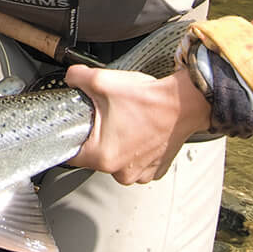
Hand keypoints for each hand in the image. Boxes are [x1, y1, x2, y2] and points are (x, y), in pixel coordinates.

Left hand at [64, 64, 210, 184]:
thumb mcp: (101, 80)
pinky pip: (134, 161)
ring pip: (115, 159)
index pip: (70, 153)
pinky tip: (139, 131)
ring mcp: (140, 173)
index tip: (75, 126)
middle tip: (107, 117)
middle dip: (96, 135)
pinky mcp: (153, 170)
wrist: (184, 103)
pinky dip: (134, 148)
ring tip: (126, 122)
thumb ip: (75, 78)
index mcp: (103, 156)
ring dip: (117, 142)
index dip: (69, 135)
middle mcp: (121, 171)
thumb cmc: (149, 99)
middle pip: (94, 156)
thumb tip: (70, 79)